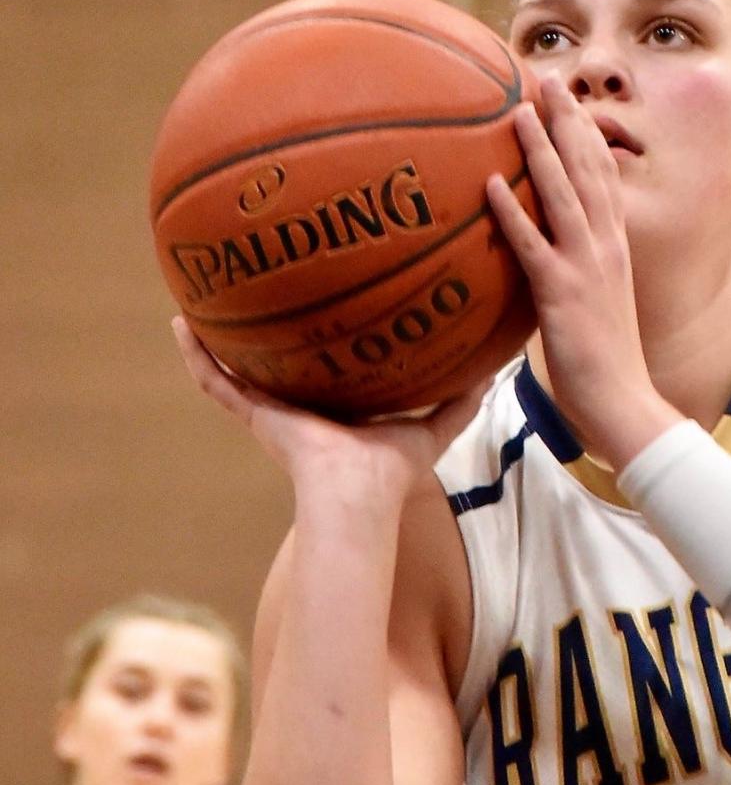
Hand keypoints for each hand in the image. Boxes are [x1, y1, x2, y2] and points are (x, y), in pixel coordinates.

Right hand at [171, 317, 484, 504]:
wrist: (359, 495)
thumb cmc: (393, 472)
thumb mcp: (434, 426)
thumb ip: (462, 399)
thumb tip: (495, 367)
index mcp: (338, 410)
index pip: (325, 371)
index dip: (321, 344)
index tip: (320, 307)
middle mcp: (300, 408)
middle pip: (278, 365)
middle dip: (266, 335)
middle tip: (256, 289)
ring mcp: (271, 410)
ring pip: (237, 369)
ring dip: (218, 339)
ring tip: (201, 301)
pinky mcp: (254, 414)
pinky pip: (217, 382)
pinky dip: (197, 355)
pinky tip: (181, 324)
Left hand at [485, 74, 679, 467]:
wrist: (622, 403)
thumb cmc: (603, 363)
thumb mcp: (595, 305)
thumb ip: (572, 273)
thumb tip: (541, 259)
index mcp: (615, 248)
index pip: (604, 178)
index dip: (587, 135)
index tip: (570, 100)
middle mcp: (607, 247)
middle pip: (588, 171)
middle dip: (569, 121)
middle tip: (548, 79)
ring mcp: (587, 268)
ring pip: (563, 195)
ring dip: (541, 149)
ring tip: (518, 109)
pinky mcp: (563, 294)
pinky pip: (533, 246)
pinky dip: (513, 212)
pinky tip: (491, 184)